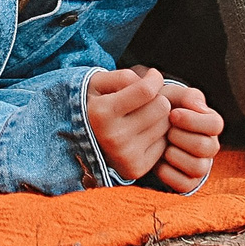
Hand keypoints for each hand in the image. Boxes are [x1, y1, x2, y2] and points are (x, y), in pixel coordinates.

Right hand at [84, 67, 169, 181]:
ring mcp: (125, 155)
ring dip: (158, 118)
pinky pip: (163, 144)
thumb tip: (154, 81)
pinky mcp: (135, 169)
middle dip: (156, 99)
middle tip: (144, 101)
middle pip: (161, 106)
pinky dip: (156, 137)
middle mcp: (113, 136)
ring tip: (141, 118)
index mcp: (102, 112)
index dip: (155, 79)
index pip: (146, 90)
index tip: (152, 77)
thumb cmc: (95, 104)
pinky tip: (141, 135)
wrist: (79, 141)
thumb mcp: (99, 83)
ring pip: (166, 125)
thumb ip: (124, 76)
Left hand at [153, 82, 223, 192]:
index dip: (193, 120)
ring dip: (175, 155)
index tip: (172, 114)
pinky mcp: (188, 182)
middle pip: (206, 146)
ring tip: (162, 146)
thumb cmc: (162, 108)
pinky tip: (158, 161)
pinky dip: (168, 173)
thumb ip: (188, 96)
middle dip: (180, 137)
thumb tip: (199, 107)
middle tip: (165, 131)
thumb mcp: (173, 96)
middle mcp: (210, 146)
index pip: (216, 124)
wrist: (143, 128)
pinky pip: (184, 184)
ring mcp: (201, 166)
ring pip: (198, 167)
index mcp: (210, 124)